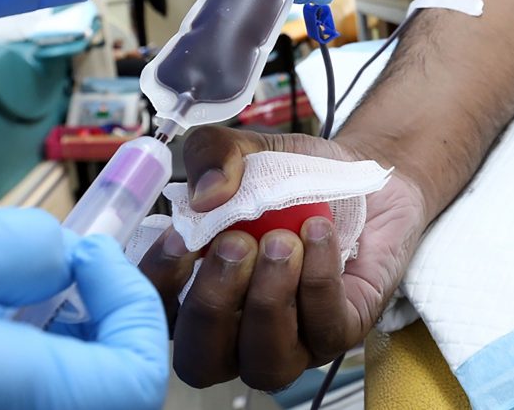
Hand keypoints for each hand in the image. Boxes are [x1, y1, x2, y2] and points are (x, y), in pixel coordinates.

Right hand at [0, 202, 167, 409]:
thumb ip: (14, 253)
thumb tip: (69, 263)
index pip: (132, 382)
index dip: (135, 308)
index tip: (92, 251)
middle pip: (92, 390)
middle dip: (95, 315)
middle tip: (59, 257)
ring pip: (43, 389)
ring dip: (52, 328)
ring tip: (9, 274)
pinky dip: (4, 346)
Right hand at [139, 127, 425, 390]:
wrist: (359, 176)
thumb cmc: (288, 176)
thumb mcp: (242, 150)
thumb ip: (211, 155)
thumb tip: (205, 195)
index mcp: (191, 292)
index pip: (155, 315)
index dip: (160, 285)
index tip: (179, 238)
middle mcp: (232, 332)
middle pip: (201, 360)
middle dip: (214, 304)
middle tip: (237, 243)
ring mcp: (287, 343)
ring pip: (265, 363)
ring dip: (269, 300)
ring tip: (283, 240)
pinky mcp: (338, 335)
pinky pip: (323, 329)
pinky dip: (317, 279)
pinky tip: (318, 232)